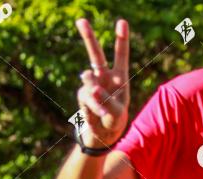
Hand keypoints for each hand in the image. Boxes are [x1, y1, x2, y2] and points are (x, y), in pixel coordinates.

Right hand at [75, 18, 129, 148]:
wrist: (102, 134)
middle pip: (95, 54)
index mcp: (119, 77)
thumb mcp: (116, 112)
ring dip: (92, 90)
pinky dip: (91, 107)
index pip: (120, 55)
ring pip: (88, 80)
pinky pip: (85, 98)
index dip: (120, 39)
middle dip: (88, 37)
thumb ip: (104, 98)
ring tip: (97, 100)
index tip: (121, 22)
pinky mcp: (82, 96)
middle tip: (80, 20)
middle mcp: (104, 77)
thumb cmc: (115, 120)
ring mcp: (91, 86)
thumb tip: (89, 86)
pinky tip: (96, 113)